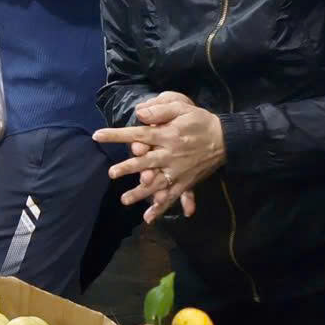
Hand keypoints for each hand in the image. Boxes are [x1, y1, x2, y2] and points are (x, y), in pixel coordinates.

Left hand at [93, 93, 226, 222]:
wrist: (226, 139)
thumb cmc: (200, 121)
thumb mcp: (182, 107)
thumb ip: (160, 109)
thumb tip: (138, 113)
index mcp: (168, 136)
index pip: (138, 135)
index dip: (117, 136)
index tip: (98, 135)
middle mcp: (171, 155)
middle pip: (146, 162)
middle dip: (128, 168)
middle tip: (112, 173)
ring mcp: (178, 171)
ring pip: (157, 183)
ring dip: (141, 192)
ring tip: (125, 200)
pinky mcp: (185, 182)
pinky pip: (172, 197)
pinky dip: (161, 207)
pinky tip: (149, 218)